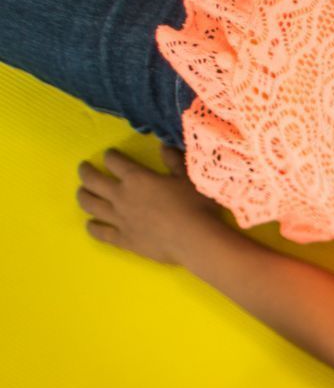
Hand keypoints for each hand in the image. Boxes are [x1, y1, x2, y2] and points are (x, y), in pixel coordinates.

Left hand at [76, 147, 230, 267]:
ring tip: (83, 193)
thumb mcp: (189, 178)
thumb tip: (163, 146)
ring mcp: (119, 218)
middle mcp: (121, 195)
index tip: (110, 154)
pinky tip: (91, 224)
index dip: (110, 155)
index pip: (113, 160)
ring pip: (89, 204)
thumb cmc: (196, 206)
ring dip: (83, 195)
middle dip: (86, 171)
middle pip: (92, 179)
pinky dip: (92, 227)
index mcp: (136, 178)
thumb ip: (174, 161)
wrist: (196, 240)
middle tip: (85, 168)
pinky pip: (100, 232)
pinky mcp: (123, 239)